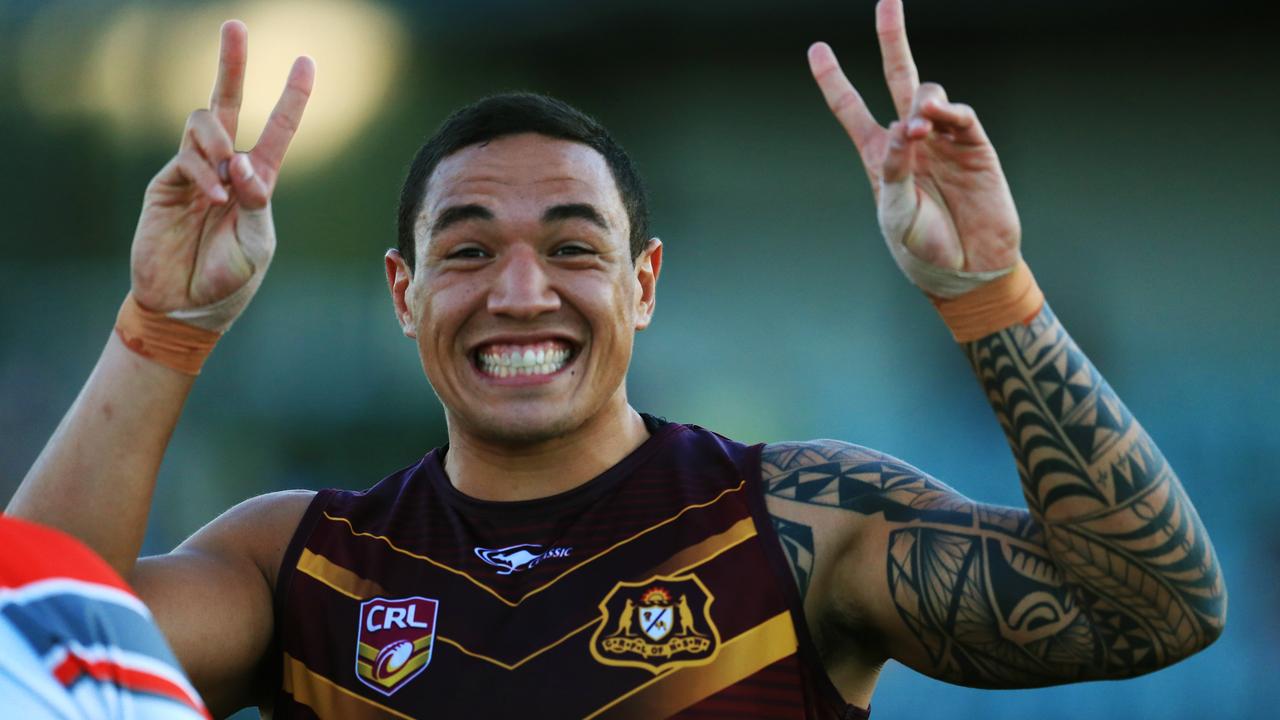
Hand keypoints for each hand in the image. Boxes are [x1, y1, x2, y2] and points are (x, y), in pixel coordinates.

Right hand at [130, 20, 313, 327]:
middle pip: (228, 103)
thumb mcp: (258, 244)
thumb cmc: (230, 279)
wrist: (186, 306)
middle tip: (236, 26)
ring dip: (216, 140)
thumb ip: (256, 203)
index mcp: (258, 182)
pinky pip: (185, 158)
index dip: (292, 97)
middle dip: (232, 64)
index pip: (277, 130)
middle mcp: (226, 168)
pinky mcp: (166, 183)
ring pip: (203, 124)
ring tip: (223, 172)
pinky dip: (202, 173)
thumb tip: (242, 162)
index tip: (306, 62)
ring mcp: (194, 172)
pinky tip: (213, 198)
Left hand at [808, 0, 1018, 278]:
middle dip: (892, 38)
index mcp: (879, 156)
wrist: (969, 271)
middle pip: (897, 77)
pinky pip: (960, 115)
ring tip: (918, 130)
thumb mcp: (894, 214)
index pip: (852, 110)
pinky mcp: (974, 146)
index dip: (834, 80)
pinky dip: (948, 111)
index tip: (817, 49)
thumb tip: (902, 127)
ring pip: (928, 93)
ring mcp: (943, 140)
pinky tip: (936, 120)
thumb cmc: (922, 249)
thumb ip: (893, 171)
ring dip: (920, 102)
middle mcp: (910, 140)